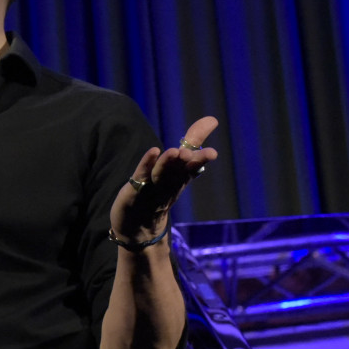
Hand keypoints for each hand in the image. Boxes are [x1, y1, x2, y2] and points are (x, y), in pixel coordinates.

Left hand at [110, 116, 218, 244]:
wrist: (137, 229)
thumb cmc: (158, 192)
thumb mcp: (176, 167)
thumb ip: (192, 142)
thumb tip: (212, 119)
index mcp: (180, 179)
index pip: (192, 166)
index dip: (201, 158)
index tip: (213, 152)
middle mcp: (168, 183)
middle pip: (180, 170)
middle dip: (189, 162)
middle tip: (195, 154)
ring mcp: (151, 187)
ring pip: (162, 173)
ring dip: (168, 163)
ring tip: (177, 152)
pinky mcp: (134, 189)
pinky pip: (141, 175)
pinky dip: (147, 163)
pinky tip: (154, 152)